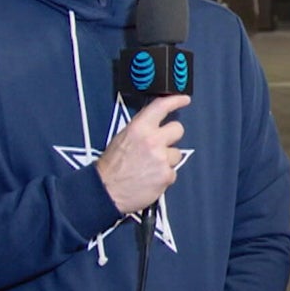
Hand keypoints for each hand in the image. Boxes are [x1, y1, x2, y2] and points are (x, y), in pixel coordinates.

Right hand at [95, 94, 189, 213]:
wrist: (105, 191)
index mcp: (139, 128)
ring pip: (176, 154)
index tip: (184, 99)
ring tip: (149, 167)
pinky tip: (150, 179)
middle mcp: (153, 140)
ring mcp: (161, 158)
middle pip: (178, 129)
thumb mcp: (122, 138)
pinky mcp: (166, 175)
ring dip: (166, 159)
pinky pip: (172, 172)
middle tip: (160, 145)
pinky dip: (163, 176)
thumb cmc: (110, 167)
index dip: (175, 101)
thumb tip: (154, 126)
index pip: (161, 107)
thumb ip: (141, 130)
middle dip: (171, 136)